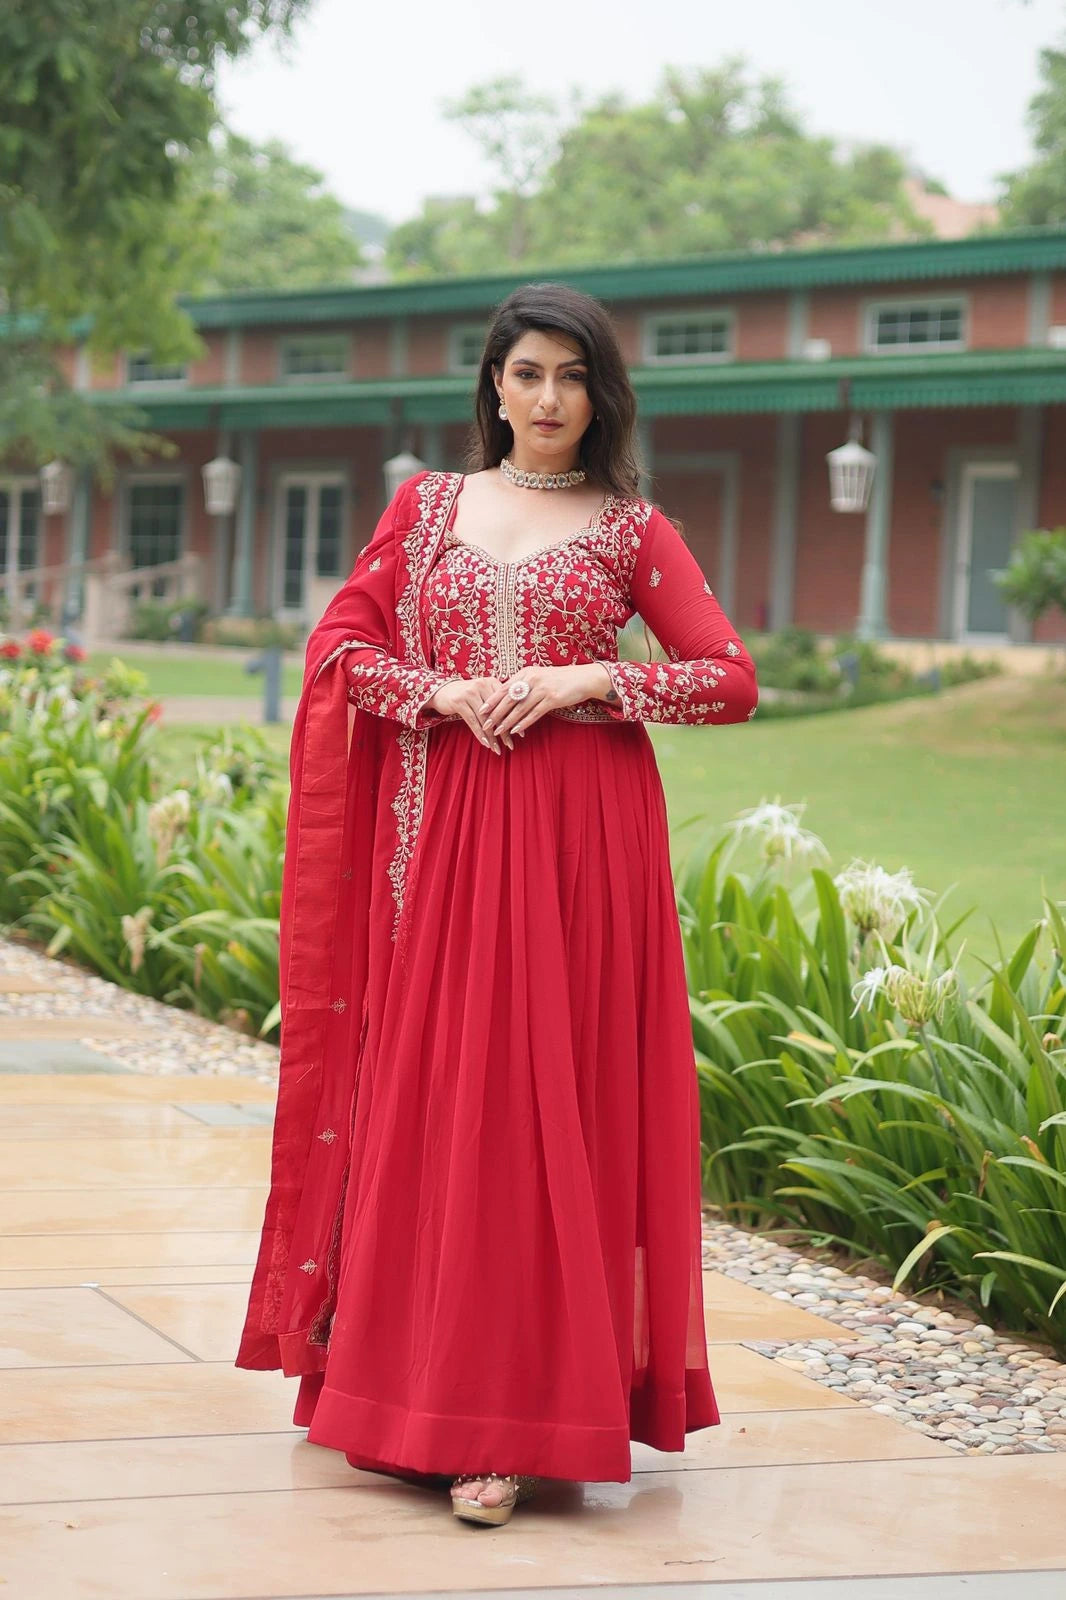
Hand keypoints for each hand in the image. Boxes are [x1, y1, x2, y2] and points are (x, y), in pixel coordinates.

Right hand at [426, 676, 513, 751]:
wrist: (442, 691)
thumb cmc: (467, 695)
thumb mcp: (483, 694)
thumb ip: (496, 702)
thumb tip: (516, 720)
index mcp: (491, 681)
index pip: (506, 703)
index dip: (514, 719)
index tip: (520, 734)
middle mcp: (481, 685)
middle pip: (496, 712)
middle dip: (504, 731)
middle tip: (510, 745)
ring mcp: (470, 693)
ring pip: (485, 719)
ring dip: (492, 737)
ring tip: (497, 749)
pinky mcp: (459, 702)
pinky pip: (472, 721)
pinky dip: (480, 734)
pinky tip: (485, 744)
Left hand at [478, 664, 611, 741]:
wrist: (583, 678)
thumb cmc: (560, 679)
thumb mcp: (539, 676)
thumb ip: (524, 684)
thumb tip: (508, 695)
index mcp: (526, 673)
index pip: (504, 688)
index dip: (492, 700)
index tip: (481, 710)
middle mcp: (532, 679)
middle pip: (509, 699)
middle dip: (495, 713)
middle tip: (485, 724)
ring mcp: (542, 689)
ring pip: (520, 708)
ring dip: (507, 721)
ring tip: (497, 731)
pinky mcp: (552, 699)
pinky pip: (534, 713)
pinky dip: (524, 723)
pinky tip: (516, 731)